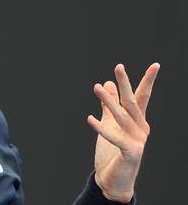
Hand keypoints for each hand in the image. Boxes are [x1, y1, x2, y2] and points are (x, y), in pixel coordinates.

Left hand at [87, 63, 159, 201]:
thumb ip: (109, 104)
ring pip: (122, 117)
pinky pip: (114, 138)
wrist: (113, 180)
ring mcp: (138, 141)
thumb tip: (107, 82)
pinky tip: (89, 118)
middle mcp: (141, 129)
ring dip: (109, 101)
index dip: (148, 81)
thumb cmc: (112, 151)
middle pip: (132, 103)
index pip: (142, 97)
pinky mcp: (130, 153)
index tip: (155, 65)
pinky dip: (102, 128)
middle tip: (119, 67)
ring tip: (96, 87)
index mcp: (138, 121)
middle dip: (125, 84)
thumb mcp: (110, 122)